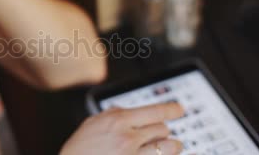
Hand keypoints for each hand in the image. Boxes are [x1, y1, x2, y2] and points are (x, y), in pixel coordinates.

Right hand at [60, 102, 184, 154]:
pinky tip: (164, 154)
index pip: (154, 111)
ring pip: (168, 148)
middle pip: (162, 129)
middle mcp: (128, 138)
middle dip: (163, 131)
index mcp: (118, 121)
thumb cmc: (79, 149)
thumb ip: (113, 113)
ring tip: (170, 147)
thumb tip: (127, 108)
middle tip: (161, 133)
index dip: (171, 109)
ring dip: (171, 147)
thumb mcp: (93, 123)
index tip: (179, 109)